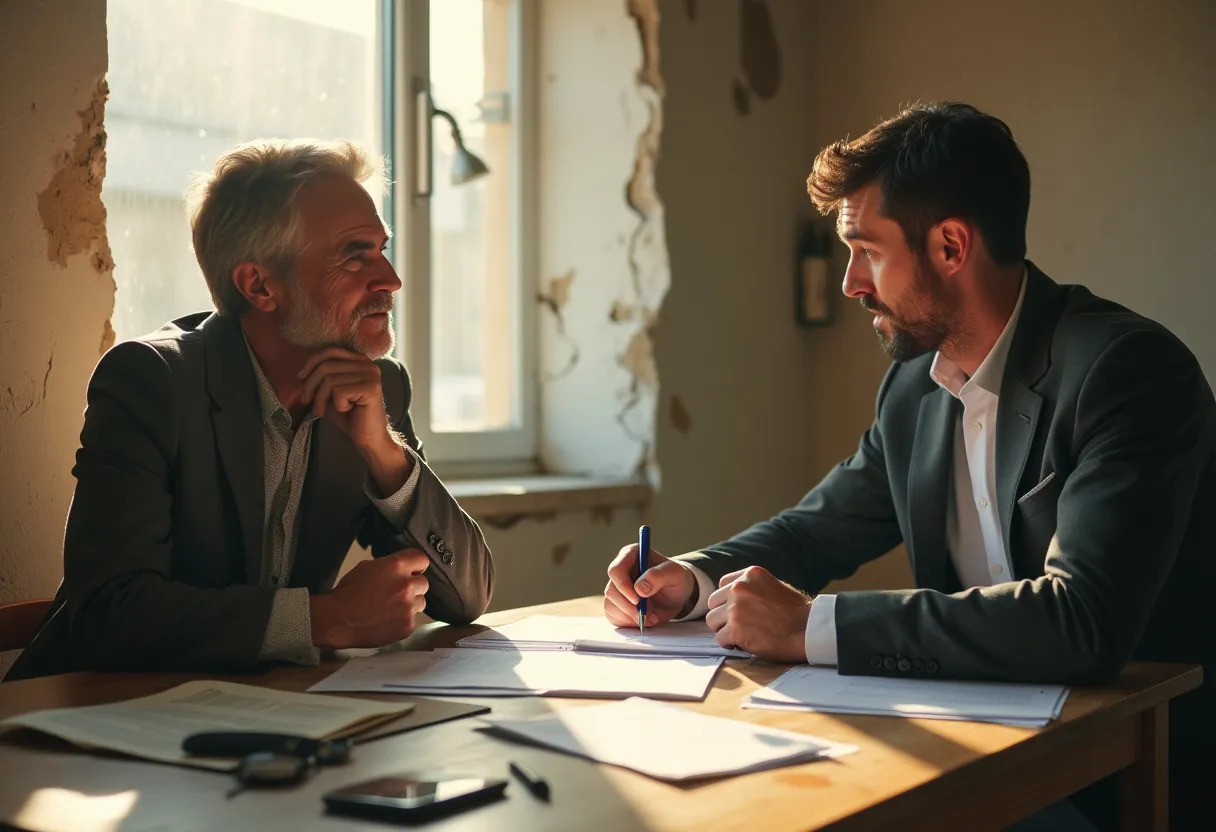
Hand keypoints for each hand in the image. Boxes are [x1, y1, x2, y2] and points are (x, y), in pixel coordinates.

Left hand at [299, 346, 410, 493]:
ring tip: (322, 411)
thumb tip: (302, 372)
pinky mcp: (371, 388)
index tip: (300, 377)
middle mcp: (368, 365)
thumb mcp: (330, 392)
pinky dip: (336, 405)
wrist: (368, 438)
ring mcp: (371, 375)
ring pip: (330, 380)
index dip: (312, 362)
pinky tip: (346, 411)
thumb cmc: (349, 416)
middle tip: (306, 401)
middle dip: (310, 385)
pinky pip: (339, 392)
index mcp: (360, 361)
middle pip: (327, 366)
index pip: (331, 351)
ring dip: (320, 399)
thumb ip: (321, 378)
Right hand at [310, 549, 428, 647]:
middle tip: (397, 592)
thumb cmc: (347, 592)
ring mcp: (409, 607)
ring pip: (421, 602)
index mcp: (396, 566)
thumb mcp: (366, 567)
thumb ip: (387, 566)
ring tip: (393, 608)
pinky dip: (403, 620)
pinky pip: (413, 620)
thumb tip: (397, 570)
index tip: (413, 570)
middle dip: (413, 586)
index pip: (421, 559)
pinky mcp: (407, 626)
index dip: (417, 565)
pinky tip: (388, 621)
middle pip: (423, 582)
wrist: (338, 619)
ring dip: (411, 603)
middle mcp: (406, 585)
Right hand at [603, 543, 695, 628]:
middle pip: (611, 591)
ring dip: (630, 617)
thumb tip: (639, 588)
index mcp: (631, 555)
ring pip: (610, 606)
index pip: (616, 570)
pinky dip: (629, 623)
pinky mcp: (617, 604)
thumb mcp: (675, 573)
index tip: (638, 600)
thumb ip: (658, 576)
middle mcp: (620, 571)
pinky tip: (644, 620)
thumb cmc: (676, 579)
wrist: (677, 595)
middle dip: (629, 607)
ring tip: (651, 617)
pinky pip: (613, 616)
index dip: (623, 586)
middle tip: (647, 614)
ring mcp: (617, 589)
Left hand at [705, 566, 810, 661]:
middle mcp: (740, 588)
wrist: (808, 630)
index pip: (723, 585)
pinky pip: (720, 638)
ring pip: (712, 620)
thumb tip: (735, 595)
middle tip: (739, 625)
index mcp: (750, 574)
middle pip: (714, 603)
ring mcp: (736, 608)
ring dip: (724, 629)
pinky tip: (744, 644)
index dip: (729, 600)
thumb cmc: (797, 612)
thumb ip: (754, 587)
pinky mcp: (735, 629)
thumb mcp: (775, 586)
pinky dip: (729, 644)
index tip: (740, 610)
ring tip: (741, 635)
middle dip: (723, 615)